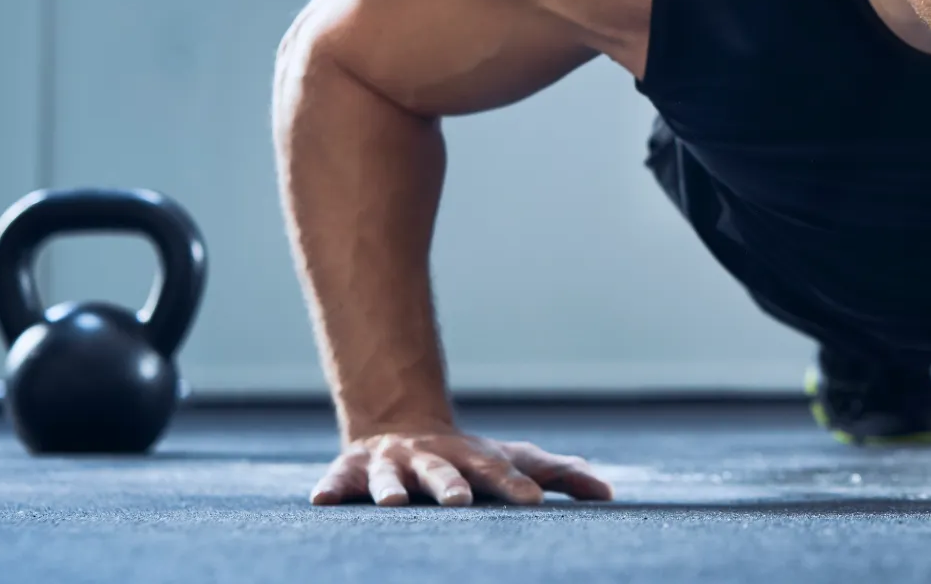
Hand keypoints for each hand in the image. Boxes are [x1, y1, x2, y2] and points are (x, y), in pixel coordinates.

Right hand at [311, 429, 615, 506]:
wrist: (403, 425)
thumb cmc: (469, 460)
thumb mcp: (511, 461)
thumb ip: (557, 475)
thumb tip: (609, 494)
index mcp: (474, 461)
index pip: (500, 473)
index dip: (516, 486)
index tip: (534, 502)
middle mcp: (433, 460)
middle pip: (445, 474)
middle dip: (452, 488)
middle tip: (461, 504)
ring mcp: (391, 464)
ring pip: (391, 478)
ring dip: (392, 490)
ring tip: (395, 503)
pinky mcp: (351, 470)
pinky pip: (339, 481)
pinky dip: (331, 489)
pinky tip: (321, 501)